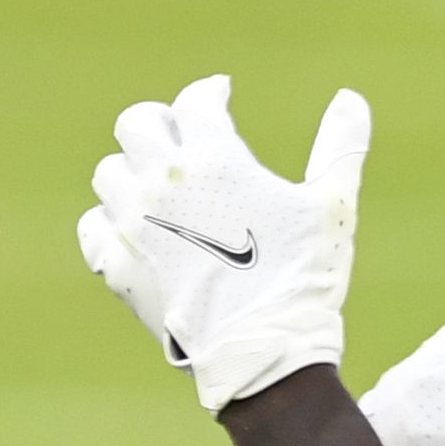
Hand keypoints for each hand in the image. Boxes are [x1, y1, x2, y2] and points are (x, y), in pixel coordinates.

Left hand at [77, 76, 370, 413]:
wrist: (263, 353)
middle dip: (160, 123)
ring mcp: (134, 225)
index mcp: (214, 159)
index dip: (210, 92)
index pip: (195, 100)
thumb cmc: (302, 278)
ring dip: (132, 172)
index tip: (220, 95)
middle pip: (136, 124)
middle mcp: (163, 182)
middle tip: (182, 137)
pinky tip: (133, 230)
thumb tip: (351, 97)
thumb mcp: (332, 206)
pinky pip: (93, 228)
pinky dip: (109, 223)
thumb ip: (341, 147)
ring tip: (158, 187)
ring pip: (109, 173)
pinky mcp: (119, 266)